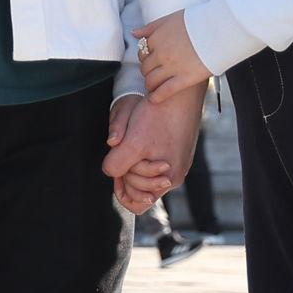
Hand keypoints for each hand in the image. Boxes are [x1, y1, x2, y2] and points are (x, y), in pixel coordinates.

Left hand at [104, 86, 204, 212]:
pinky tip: (140, 135)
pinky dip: (144, 152)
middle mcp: (176, 173)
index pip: (138, 204)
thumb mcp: (133, 140)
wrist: (182, 89)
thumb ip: (118, 163)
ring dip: (135, 162)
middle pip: (142, 189)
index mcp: (168, 179)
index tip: (116, 170)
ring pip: (148, 174)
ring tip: (130, 142)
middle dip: (128, 174)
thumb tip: (111, 173)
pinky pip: (157, 160)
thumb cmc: (159, 114)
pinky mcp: (179, 147)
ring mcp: (179, 160)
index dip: (122, 190)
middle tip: (122, 151)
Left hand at [131, 9, 209, 103]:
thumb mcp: (170, 18)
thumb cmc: (196, 21)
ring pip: (151, 81)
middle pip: (145, 68)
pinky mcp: (184, 79)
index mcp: (157, 38)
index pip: (142, 52)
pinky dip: (156, 97)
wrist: (217, 30)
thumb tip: (134, 33)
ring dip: (150, 85)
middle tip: (153, 74)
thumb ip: (151, 27)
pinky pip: (164, 91)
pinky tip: (153, 99)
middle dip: (147, 72)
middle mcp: (161, 53)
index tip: (150, 61)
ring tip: (153, 87)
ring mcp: (172, 67)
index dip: (145, 57)